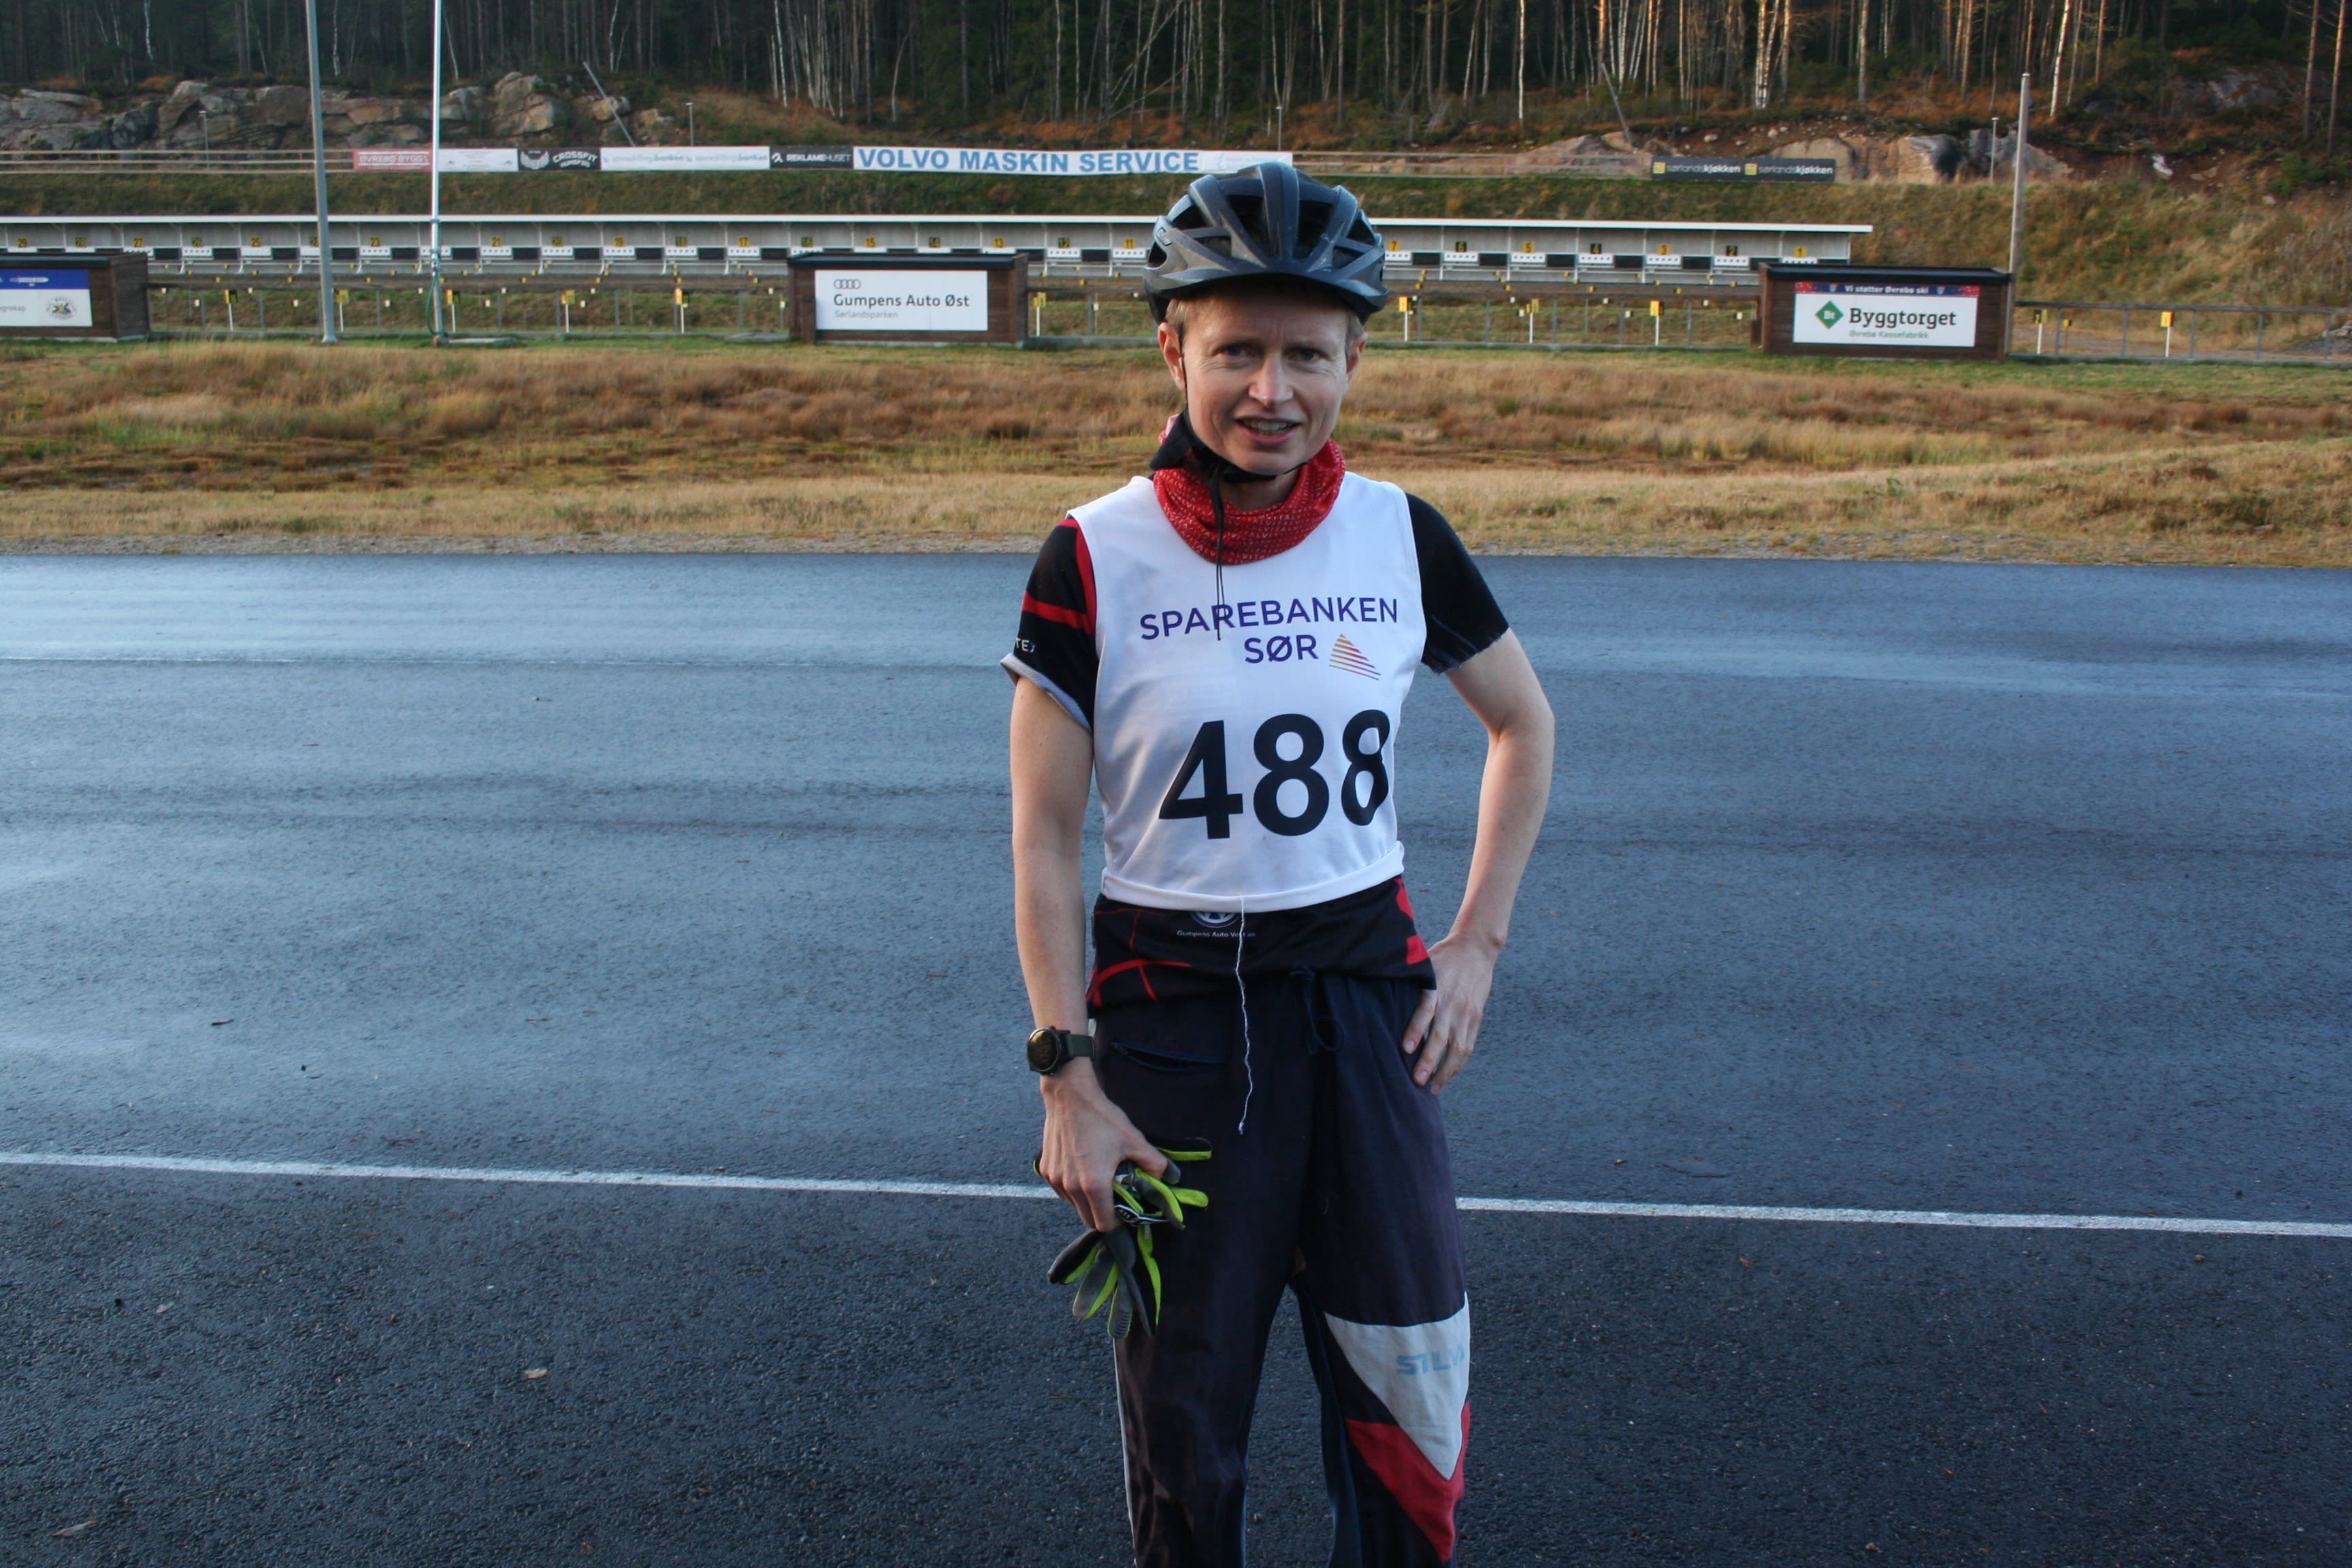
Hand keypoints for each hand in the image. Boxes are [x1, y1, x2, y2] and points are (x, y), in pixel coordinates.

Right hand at [1038, 1061, 1167, 1230]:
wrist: (1069, 1095)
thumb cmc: (1102, 1117)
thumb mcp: (1134, 1139)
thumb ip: (1155, 1163)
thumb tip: (1168, 1178)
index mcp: (1094, 1184)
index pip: (1104, 1224)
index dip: (1117, 1222)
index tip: (1125, 1211)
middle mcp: (1071, 1186)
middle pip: (1088, 1219)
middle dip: (1103, 1214)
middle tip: (1115, 1198)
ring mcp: (1055, 1179)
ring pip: (1074, 1205)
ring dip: (1087, 1201)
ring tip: (1099, 1181)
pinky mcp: (1045, 1170)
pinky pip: (1062, 1190)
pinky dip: (1073, 1188)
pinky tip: (1083, 1169)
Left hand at [1401, 932, 1499, 1091]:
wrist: (1476, 949)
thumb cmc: (1442, 957)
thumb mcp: (1423, 964)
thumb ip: (1407, 981)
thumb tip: (1378, 995)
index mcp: (1437, 988)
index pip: (1425, 1011)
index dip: (1415, 1030)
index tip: (1404, 1049)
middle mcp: (1453, 1003)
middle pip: (1442, 1036)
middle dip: (1429, 1061)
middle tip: (1416, 1081)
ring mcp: (1467, 1013)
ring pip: (1458, 1048)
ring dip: (1445, 1071)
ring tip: (1432, 1089)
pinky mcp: (1476, 1019)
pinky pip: (1467, 1046)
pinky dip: (1457, 1064)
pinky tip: (1446, 1077)